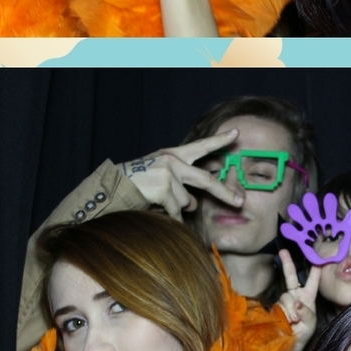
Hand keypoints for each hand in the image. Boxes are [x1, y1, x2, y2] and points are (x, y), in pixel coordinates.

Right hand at [124, 127, 244, 218]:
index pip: (201, 146)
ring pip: (186, 201)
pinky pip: (175, 210)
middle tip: (239, 202)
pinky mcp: (163, 187)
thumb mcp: (160, 175)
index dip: (219, 140)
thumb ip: (179, 182)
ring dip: (177, 208)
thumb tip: (196, 202)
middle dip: (224, 192)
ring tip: (159, 202)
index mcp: (173, 154)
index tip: (236, 133)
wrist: (111, 187)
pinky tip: (158, 212)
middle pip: (206, 179)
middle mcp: (173, 160)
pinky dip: (171, 217)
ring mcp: (168, 173)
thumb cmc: (136, 184)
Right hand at [276, 250, 321, 350]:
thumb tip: (297, 303)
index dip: (314, 267)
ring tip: (295, 321)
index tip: (315, 254)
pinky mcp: (276, 308)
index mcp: (308, 296)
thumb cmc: (303, 334)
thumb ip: (307, 312)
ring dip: (291, 309)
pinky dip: (286, 313)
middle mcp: (296, 295)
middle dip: (287, 263)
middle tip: (283, 251)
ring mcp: (285, 301)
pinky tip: (289, 321)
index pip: (312, 279)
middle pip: (291, 276)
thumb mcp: (311, 323)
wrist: (289, 347)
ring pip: (286, 296)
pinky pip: (281, 305)